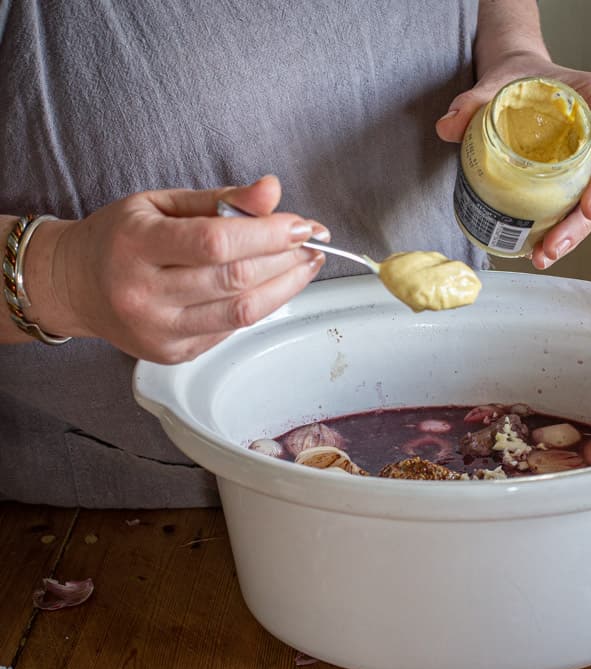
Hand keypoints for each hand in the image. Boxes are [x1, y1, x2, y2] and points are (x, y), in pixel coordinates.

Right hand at [42, 175, 326, 362]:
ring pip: (241, 314)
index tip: (301, 224)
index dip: (267, 234)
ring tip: (305, 265)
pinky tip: (272, 286)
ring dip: (285, 287)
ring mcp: (159, 331)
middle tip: (312, 243)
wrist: (75, 285)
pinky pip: (230, 331)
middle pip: (235, 281)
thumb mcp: (161, 203)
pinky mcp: (173, 353)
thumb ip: (220, 198)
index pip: (215, 243)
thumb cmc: (121, 237)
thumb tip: (272, 191)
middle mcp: (144, 295)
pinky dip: (260, 306)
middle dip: (285, 260)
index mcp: (136, 246)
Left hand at [436, 51, 590, 268]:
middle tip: (551, 248)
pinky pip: (584, 202)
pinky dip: (566, 227)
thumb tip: (445, 127)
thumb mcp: (495, 84)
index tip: (590, 208)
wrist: (524, 80)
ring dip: (574, 233)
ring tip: (543, 256)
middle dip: (582, 222)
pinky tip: (541, 249)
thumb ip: (471, 102)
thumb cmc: (519, 80)